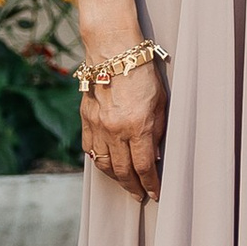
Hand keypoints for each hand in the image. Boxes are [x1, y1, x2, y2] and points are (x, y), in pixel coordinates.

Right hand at [81, 55, 167, 202]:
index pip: (144, 167)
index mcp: (137, 126)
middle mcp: (115, 131)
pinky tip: (106, 163)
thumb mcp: (160, 102)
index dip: (151, 184)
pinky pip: (90, 149)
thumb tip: (154, 156)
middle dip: (132, 187)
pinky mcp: (86, 119)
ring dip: (115, 177)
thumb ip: (157, 131)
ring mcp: (97, 126)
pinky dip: (98, 160)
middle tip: (139, 194)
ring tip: (125, 182)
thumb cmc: (143, 72)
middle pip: (123, 171)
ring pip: (104, 164)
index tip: (155, 194)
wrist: (113, 50)